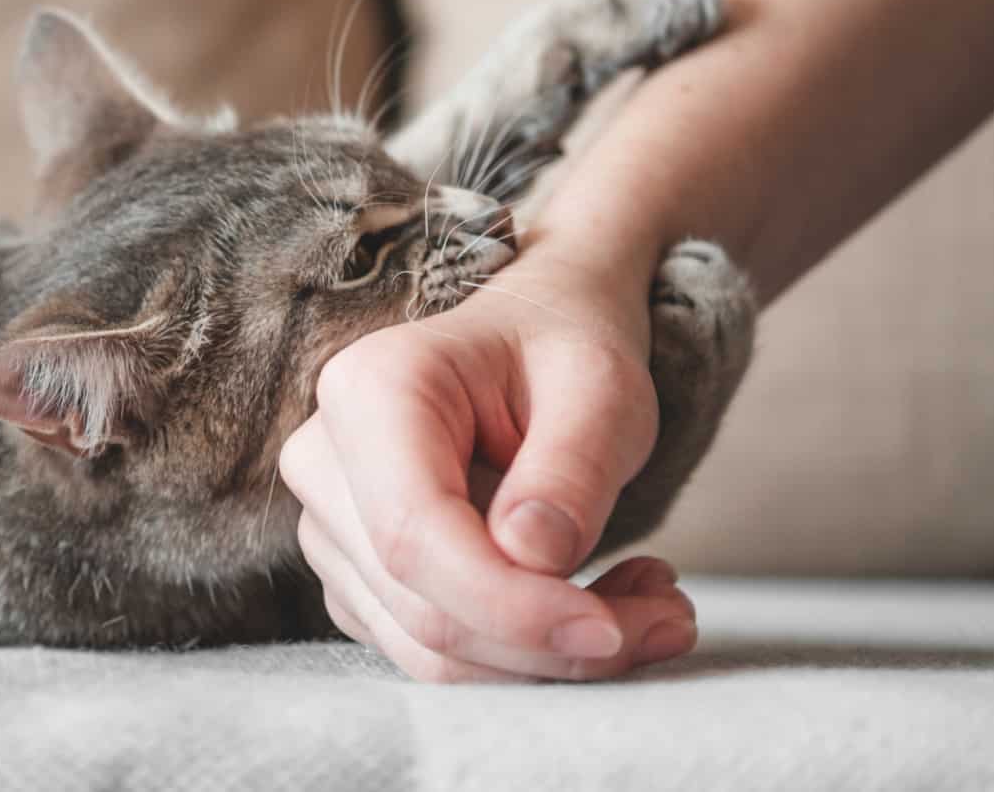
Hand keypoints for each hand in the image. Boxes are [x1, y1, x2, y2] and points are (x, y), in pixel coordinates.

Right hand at [278, 251, 698, 681]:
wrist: (532, 338)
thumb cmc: (562, 348)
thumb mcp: (601, 385)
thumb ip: (572, 465)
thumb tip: (535, 559)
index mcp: (369, 391)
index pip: (415, 535)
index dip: (511, 605)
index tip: (614, 628)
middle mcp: (323, 460)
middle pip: (422, 606)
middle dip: (551, 641)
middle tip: (670, 620)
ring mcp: (329, 525)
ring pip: (427, 647)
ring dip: (548, 655)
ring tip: (649, 603)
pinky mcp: (356, 575)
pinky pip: (431, 651)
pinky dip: (522, 651)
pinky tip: (589, 597)